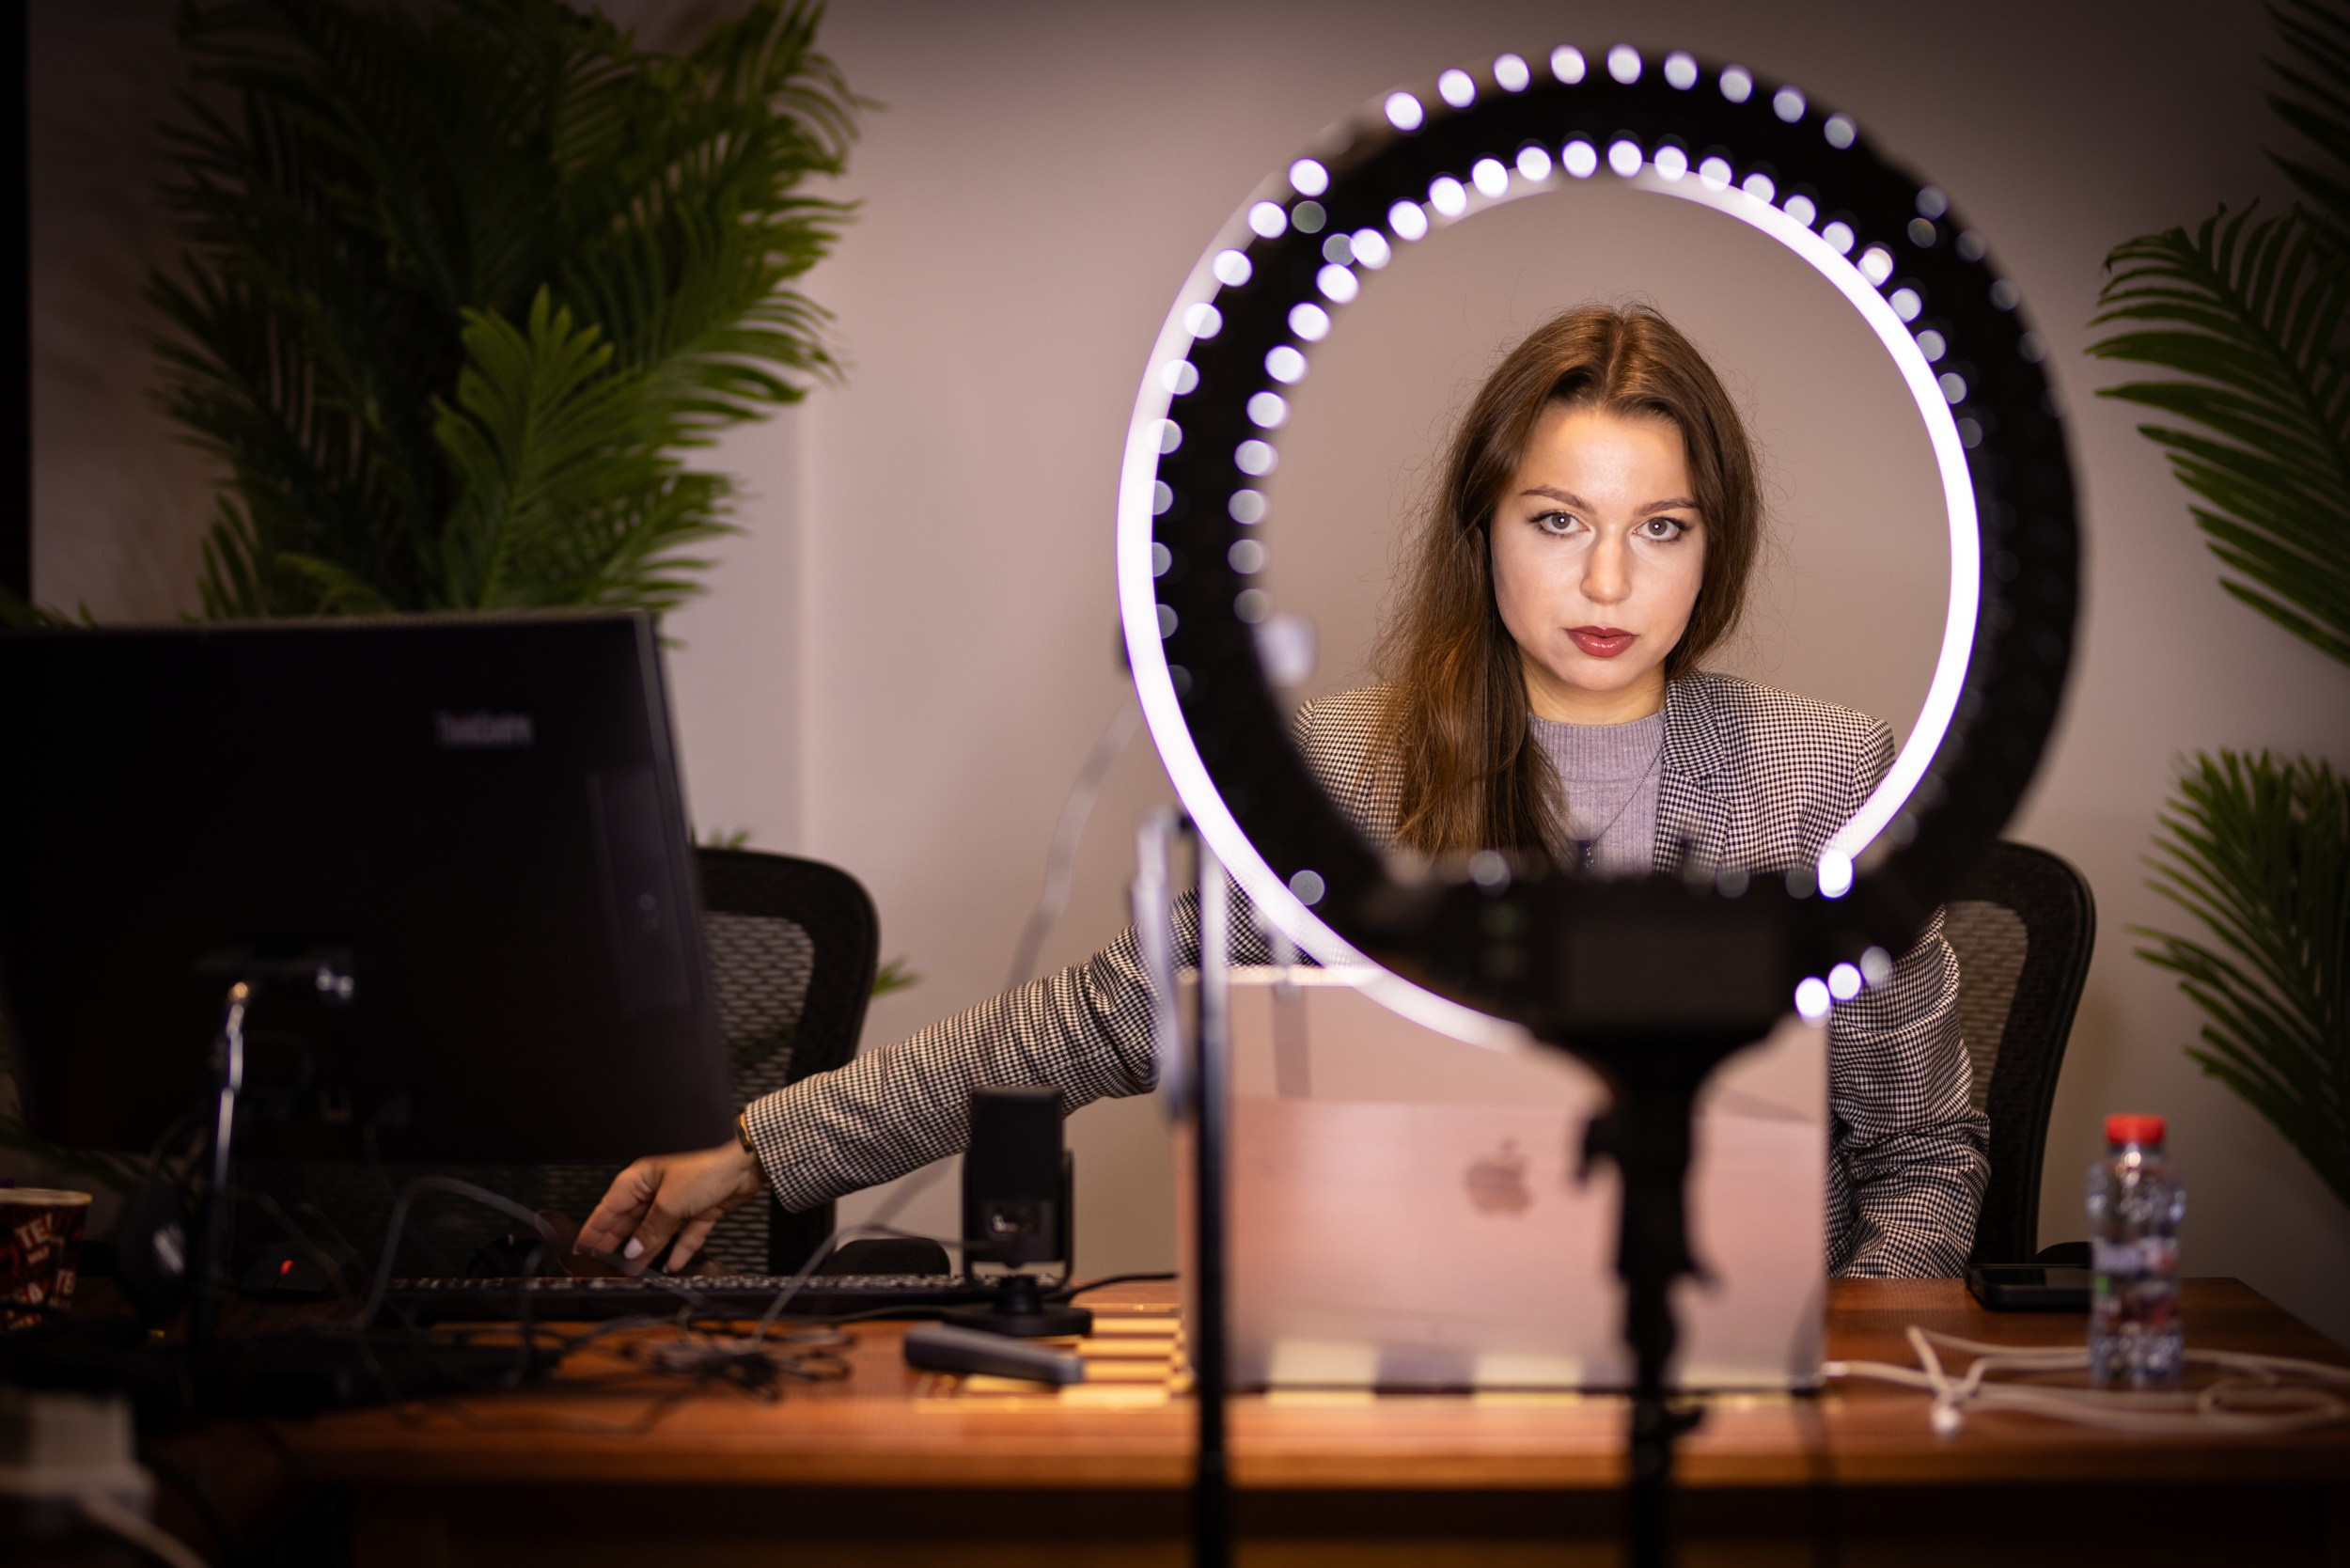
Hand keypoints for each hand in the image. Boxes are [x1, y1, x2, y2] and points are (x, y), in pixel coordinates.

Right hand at [575, 1139, 762, 1272]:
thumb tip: (632, 1251)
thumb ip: (650, 1230)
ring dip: (648, 1252)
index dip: (594, 1230)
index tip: (581, 1249)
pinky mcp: (701, 1208)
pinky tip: (671, 1265)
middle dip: (619, 1245)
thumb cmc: (706, 1163)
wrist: (747, 1160)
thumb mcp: (670, 1202)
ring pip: (658, 1231)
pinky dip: (679, 1249)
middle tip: (606, 1268)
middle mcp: (657, 1189)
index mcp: (640, 1180)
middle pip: (631, 1222)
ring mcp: (680, 1200)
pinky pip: (685, 1233)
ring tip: (635, 1273)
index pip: (609, 1209)